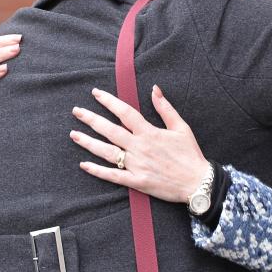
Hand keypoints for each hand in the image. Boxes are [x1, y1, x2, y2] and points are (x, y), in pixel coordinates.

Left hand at [71, 85, 210, 202]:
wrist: (197, 182)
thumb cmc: (190, 154)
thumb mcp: (181, 127)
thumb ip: (165, 108)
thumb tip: (154, 89)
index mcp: (149, 132)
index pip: (125, 112)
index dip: (109, 101)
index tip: (95, 93)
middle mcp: (139, 147)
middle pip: (110, 130)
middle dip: (91, 119)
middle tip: (76, 111)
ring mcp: (136, 165)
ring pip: (107, 152)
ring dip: (89, 143)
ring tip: (74, 135)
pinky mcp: (136, 181)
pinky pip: (113, 176)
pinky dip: (98, 171)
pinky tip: (84, 165)